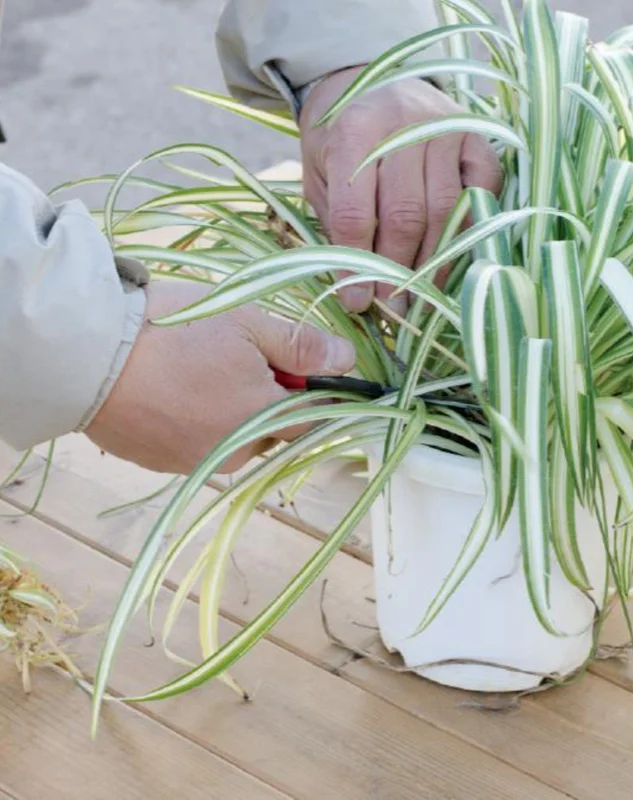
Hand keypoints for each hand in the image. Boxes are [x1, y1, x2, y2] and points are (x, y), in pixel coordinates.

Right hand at [85, 281, 354, 474]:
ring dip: (234, 409)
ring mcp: (196, 461)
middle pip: (274, 428)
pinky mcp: (162, 463)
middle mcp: (237, 453)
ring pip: (237, 437)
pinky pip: (199, 443)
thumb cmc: (176, 331)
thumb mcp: (247, 324)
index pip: (317, 418)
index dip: (320, 392)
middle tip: (240, 354)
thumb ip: (301, 346)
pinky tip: (176, 387)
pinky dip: (199, 419)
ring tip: (200, 367)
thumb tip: (347, 361)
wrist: (86, 355)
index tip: (307, 367)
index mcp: (265, 420)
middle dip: (271, 396)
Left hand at [300, 68, 503, 315]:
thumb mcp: (321, 176)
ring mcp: (446, 127)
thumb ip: (337, 225)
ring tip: (420, 296)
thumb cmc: (340, 141)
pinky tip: (452, 257)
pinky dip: (470, 229)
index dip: (356, 263)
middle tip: (392, 308)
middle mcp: (403, 123)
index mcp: (353, 131)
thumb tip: (359, 290)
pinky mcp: (477, 136)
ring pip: (444, 210)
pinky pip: (482, 192)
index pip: (355, 212)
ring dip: (433, 262)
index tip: (357, 302)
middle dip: (397, 270)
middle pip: (405, 215)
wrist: (368, 84)